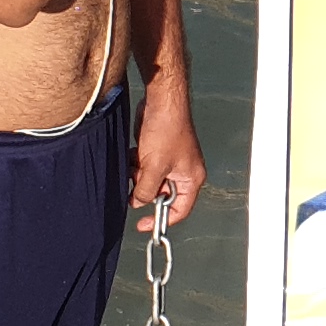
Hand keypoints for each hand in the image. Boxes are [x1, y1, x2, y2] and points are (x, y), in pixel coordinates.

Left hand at [133, 96, 207, 231]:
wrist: (161, 101)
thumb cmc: (167, 129)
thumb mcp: (154, 166)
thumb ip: (146, 190)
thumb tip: (138, 202)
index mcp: (191, 178)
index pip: (179, 209)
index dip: (161, 219)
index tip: (143, 224)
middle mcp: (183, 172)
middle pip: (161, 194)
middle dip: (145, 188)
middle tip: (136, 179)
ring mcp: (170, 161)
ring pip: (150, 180)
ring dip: (139, 174)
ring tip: (137, 160)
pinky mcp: (158, 151)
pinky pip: (145, 167)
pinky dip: (137, 163)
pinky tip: (135, 152)